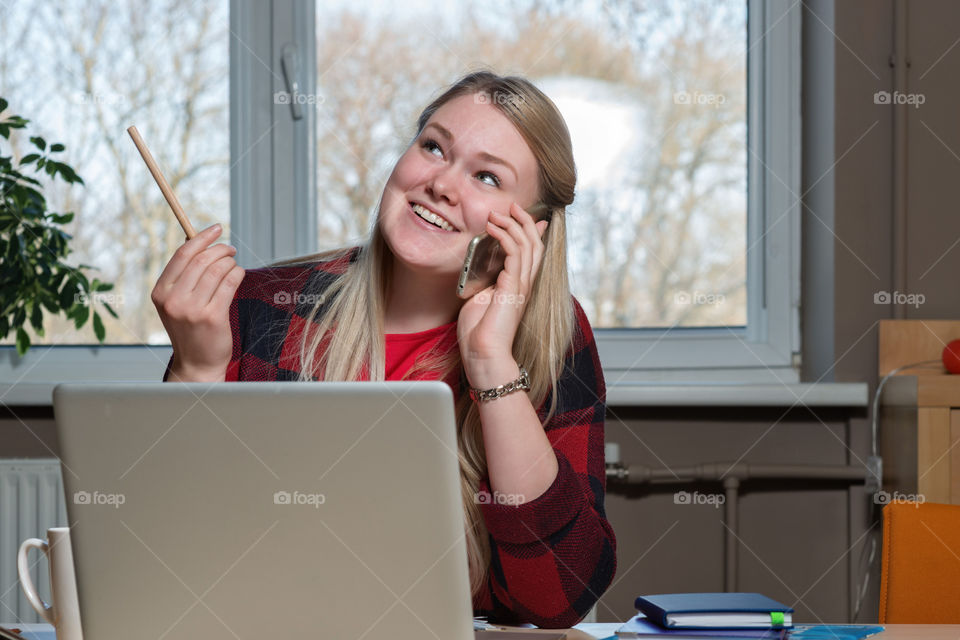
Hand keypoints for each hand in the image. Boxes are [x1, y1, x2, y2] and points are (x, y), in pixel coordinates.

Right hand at [152, 224, 244, 381]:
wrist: (197, 363)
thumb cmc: (190, 328)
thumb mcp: (176, 302)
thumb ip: (184, 277)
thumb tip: (200, 243)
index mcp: (160, 292)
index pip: (182, 255)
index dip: (201, 237)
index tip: (216, 228)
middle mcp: (173, 300)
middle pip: (201, 260)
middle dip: (220, 249)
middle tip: (230, 249)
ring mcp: (192, 309)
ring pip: (217, 271)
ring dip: (230, 262)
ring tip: (234, 263)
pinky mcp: (212, 317)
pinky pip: (229, 284)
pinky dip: (237, 274)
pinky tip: (238, 274)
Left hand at [457, 202, 547, 387]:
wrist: (483, 355)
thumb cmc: (479, 333)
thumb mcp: (481, 298)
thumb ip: (487, 281)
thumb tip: (485, 266)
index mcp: (519, 286)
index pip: (532, 252)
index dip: (531, 230)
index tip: (520, 214)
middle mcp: (525, 283)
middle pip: (534, 243)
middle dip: (524, 220)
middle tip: (511, 206)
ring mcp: (521, 285)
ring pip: (528, 244)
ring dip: (513, 224)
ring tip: (499, 213)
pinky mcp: (513, 287)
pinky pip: (514, 254)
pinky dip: (505, 236)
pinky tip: (493, 229)